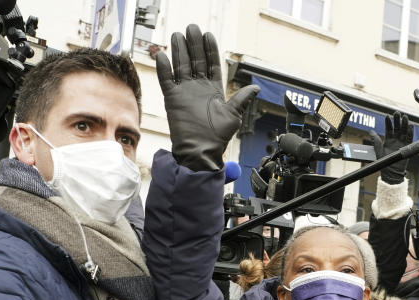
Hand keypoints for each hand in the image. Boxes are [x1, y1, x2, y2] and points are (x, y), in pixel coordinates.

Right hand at [156, 24, 258, 171]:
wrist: (200, 151)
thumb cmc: (218, 137)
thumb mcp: (233, 115)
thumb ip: (241, 99)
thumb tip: (256, 87)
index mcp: (213, 89)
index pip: (212, 64)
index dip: (210, 49)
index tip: (208, 35)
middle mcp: (198, 88)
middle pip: (196, 60)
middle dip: (194, 44)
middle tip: (192, 28)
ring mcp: (184, 92)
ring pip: (180, 65)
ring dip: (179, 50)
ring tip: (178, 35)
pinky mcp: (172, 99)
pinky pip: (166, 80)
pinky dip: (164, 68)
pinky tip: (162, 55)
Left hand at [370, 111, 412, 184]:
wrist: (391, 171)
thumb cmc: (383, 161)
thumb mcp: (378, 149)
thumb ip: (375, 139)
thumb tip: (370, 131)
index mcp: (388, 140)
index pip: (389, 128)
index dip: (388, 122)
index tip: (387, 116)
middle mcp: (395, 140)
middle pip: (397, 128)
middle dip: (397, 120)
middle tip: (397, 113)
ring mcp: (402, 142)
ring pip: (404, 131)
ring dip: (404, 124)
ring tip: (404, 117)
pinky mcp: (407, 147)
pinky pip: (410, 138)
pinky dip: (410, 132)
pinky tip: (410, 126)